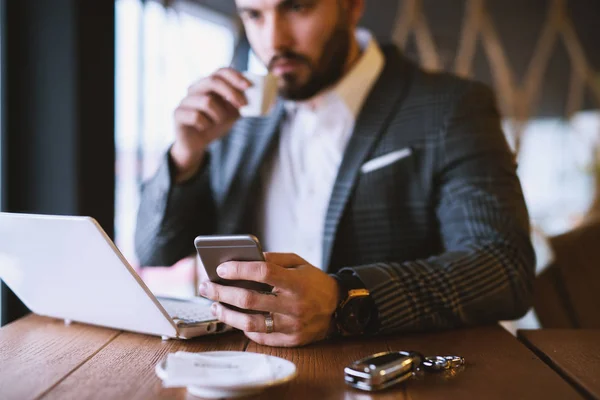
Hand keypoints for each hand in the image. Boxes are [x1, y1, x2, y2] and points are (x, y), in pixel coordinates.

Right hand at [170, 68, 251, 181]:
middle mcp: (195, 88)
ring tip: (217, 122)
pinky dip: (205, 124)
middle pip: (213, 80)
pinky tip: (203, 128)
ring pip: (206, 101)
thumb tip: (263, 98)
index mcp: (208, 84)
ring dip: (218, 115)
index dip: (235, 76)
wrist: (197, 144)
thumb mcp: (232, 114)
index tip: (248, 86)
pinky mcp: (177, 113)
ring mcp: (185, 100)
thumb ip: (242, 104)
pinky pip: (196, 116)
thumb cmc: (214, 124)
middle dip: (231, 92)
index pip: (221, 71)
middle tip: (242, 106)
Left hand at [198, 253, 339, 346]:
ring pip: (250, 323)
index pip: (263, 272)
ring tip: (214, 306)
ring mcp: (291, 326)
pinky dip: (244, 328)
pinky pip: (260, 337)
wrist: (338, 309)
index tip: (220, 268)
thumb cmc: (314, 282)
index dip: (239, 269)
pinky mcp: (289, 341)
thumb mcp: (299, 263)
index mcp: (297, 282)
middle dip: (223, 292)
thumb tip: (246, 259)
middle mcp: (294, 305)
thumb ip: (274, 259)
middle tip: (206, 287)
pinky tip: (234, 319)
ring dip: (227, 315)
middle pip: (250, 299)